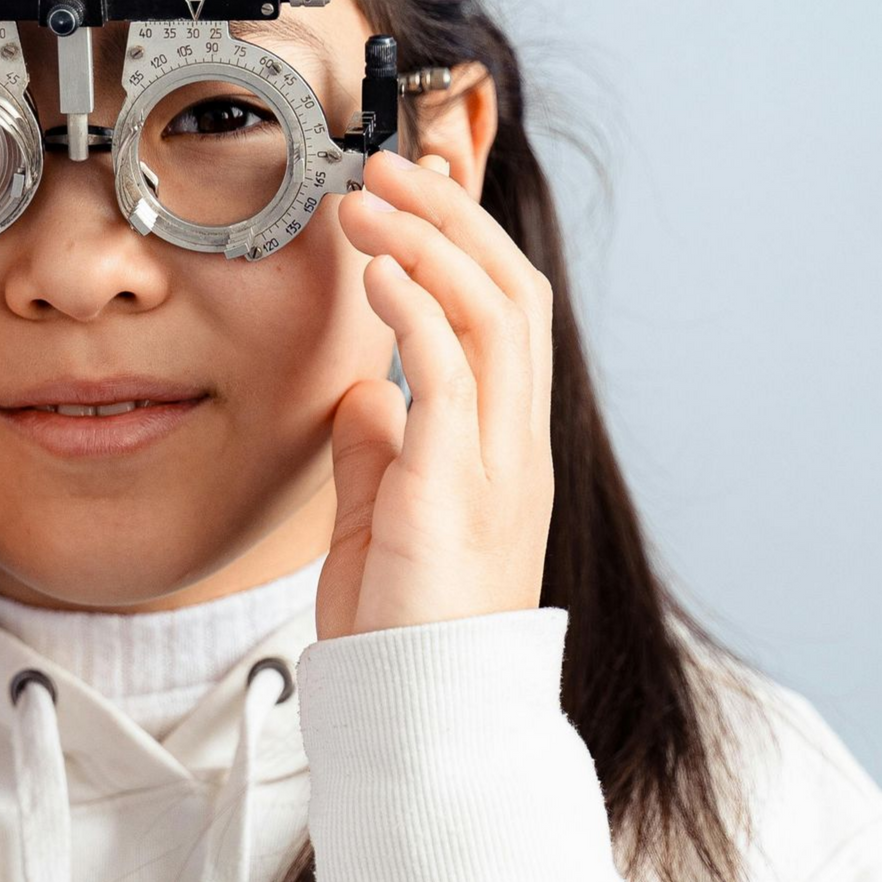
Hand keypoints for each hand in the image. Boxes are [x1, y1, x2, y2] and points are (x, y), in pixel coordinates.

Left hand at [318, 151, 555, 638]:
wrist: (421, 716)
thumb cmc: (405, 627)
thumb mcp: (388, 519)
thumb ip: (382, 451)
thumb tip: (364, 393)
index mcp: (506, 446)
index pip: (506, 314)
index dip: (468, 241)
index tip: (415, 190)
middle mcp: (517, 444)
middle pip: (510, 292)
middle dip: (452, 217)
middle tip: (389, 165)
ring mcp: (498, 464)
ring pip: (491, 317)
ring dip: (429, 244)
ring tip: (370, 197)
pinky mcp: (458, 489)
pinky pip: (451, 378)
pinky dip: (417, 313)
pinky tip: (378, 274)